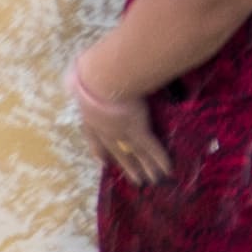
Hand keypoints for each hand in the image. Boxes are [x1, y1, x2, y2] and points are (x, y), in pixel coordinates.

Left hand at [73, 58, 174, 186]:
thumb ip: (90, 78)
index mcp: (90, 114)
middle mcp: (104, 129)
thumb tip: (84, 73)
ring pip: (133, 153)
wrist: (103, 78)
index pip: (93, 137)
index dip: (98, 150)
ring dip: (143, 167)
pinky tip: (166, 169)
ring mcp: (120, 132)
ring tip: (151, 180)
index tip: (103, 162)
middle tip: (134, 179)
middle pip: (115, 151)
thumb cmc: (95, 71)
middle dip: (125, 165)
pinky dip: (158, 159)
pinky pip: (149, 147)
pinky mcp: (137, 130)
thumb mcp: (89, 76)